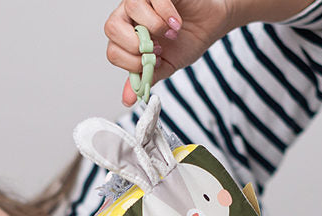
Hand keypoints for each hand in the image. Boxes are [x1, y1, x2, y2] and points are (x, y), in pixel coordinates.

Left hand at [104, 0, 231, 104]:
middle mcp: (130, 17)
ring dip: (153, 26)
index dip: (131, 62)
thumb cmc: (186, 41)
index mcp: (128, 38)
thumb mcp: (165, 66)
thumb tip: (128, 99)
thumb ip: (146, 78)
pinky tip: (177, 23)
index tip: (154, 63)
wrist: (210, 24)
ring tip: (171, 34)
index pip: (113, 52)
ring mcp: (143, 0)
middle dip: (135, 45)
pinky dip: (166, 13)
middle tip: (157, 50)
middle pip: (111, 28)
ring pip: (130, 7)